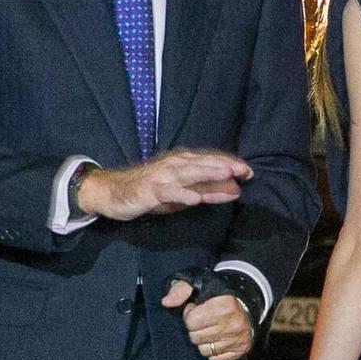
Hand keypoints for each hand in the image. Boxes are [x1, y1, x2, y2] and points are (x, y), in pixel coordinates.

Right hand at [77, 149, 250, 221]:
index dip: (229, 165)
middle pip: (203, 164)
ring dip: (208, 173)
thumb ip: (208, 191)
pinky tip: (195, 198)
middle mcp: (174, 165)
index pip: (210, 161)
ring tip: (226, 175)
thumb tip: (234, 191)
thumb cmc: (150, 191)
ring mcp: (162, 177)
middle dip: (225, 166)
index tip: (249, 171)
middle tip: (245, 170)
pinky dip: (182, 194)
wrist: (111, 192)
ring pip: (188, 173)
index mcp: (182, 163)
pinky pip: (168, 192)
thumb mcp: (182, 193)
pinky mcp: (150, 190)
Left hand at [161, 278, 254, 359]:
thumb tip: (166, 302)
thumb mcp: (199, 284)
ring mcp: (238, 338)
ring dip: (204, 341)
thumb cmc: (219, 295)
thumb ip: (180, 290)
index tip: (197, 309)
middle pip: (195, 337)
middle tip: (204, 320)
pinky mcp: (241, 349)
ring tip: (211, 329)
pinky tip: (218, 338)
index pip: (191, 321)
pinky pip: (216, 358)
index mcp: (224, 305)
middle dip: (196, 329)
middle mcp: (234, 323)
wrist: (247, 304)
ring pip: (204, 350)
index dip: (190, 315)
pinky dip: (214, 351)